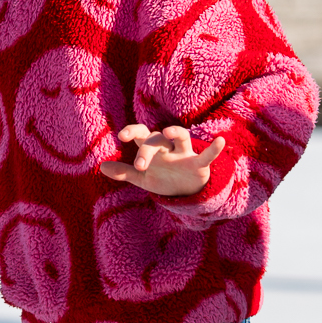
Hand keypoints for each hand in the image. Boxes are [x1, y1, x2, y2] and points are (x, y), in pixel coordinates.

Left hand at [99, 124, 226, 195]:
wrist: (186, 191)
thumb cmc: (163, 178)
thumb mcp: (142, 178)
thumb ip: (124, 171)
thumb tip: (101, 167)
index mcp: (152, 148)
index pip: (141, 133)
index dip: (131, 131)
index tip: (121, 137)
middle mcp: (167, 147)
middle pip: (156, 139)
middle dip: (147, 150)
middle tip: (140, 166)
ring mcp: (184, 153)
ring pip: (181, 136)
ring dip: (175, 132)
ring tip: (168, 131)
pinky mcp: (199, 164)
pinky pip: (207, 155)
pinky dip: (214, 148)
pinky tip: (220, 141)